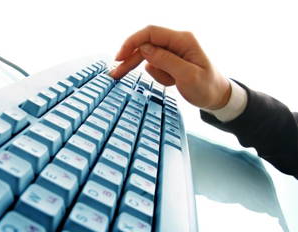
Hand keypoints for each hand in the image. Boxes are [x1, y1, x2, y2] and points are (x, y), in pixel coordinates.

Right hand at [110, 25, 230, 109]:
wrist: (217, 97)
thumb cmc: (207, 87)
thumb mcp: (187, 76)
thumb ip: (166, 61)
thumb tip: (144, 49)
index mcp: (183, 40)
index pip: (151, 33)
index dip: (132, 42)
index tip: (119, 57)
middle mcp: (176, 42)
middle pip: (145, 44)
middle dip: (130, 58)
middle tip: (116, 74)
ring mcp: (173, 51)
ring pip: (148, 55)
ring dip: (150, 70)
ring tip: (168, 83)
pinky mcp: (170, 60)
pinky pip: (154, 66)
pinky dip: (158, 76)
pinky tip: (172, 82)